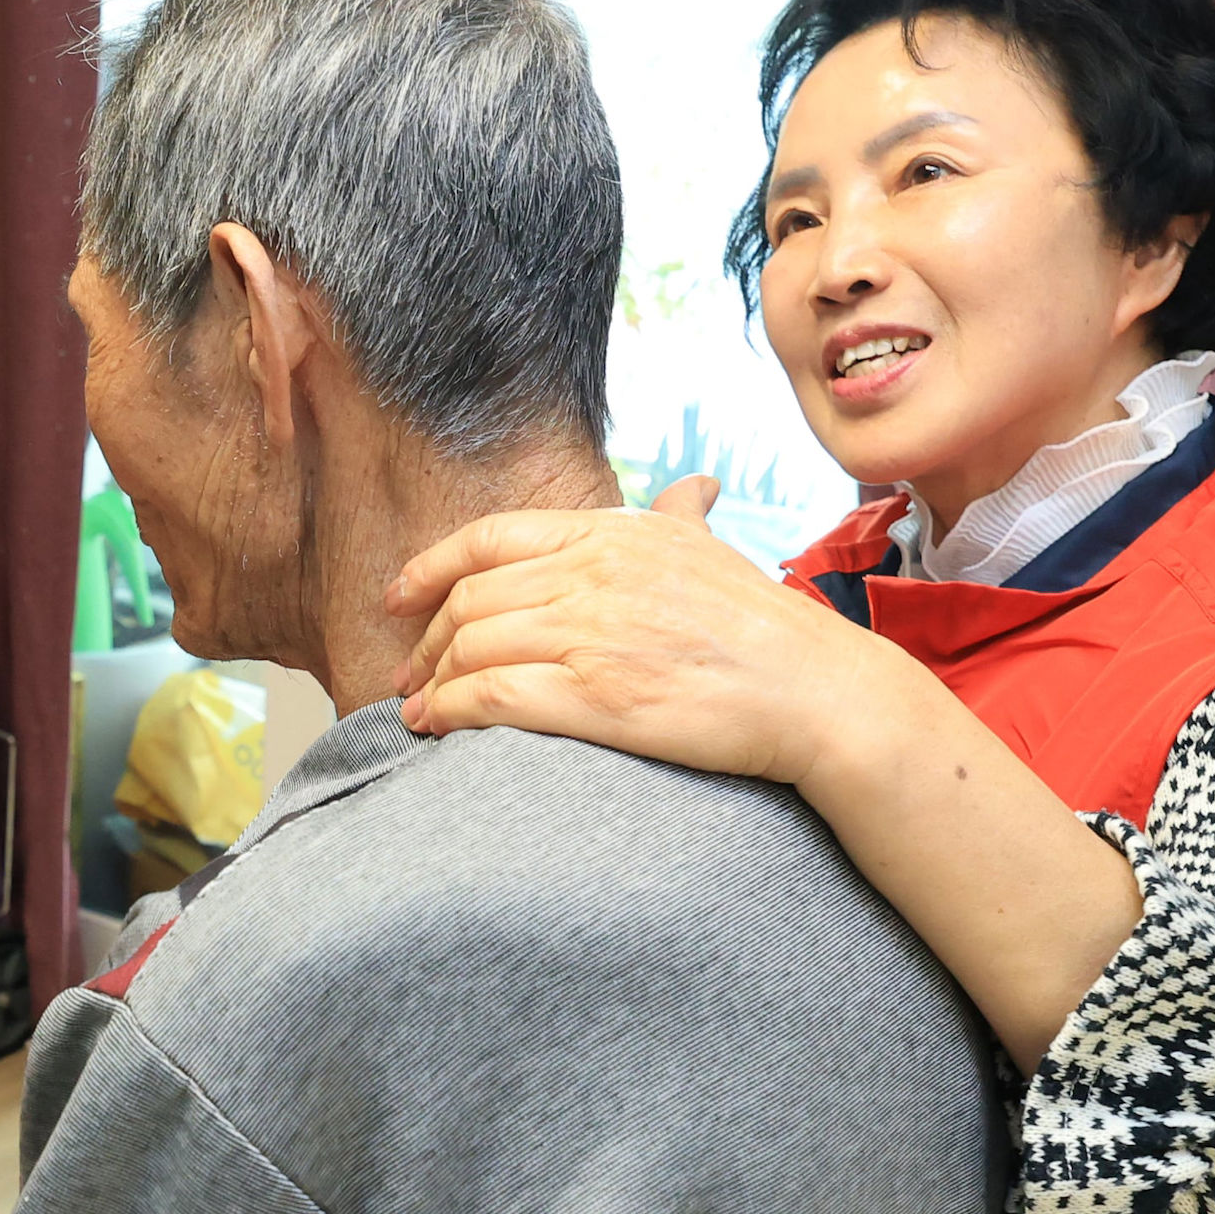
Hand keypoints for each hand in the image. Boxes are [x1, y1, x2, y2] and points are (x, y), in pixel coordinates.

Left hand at [387, 478, 913, 794]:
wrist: (814, 692)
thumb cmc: (765, 628)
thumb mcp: (714, 551)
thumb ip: (681, 517)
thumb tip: (692, 486)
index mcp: (612, 535)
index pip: (491, 537)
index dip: (430, 566)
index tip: (400, 595)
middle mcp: (593, 576)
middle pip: (471, 598)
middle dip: (426, 637)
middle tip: (408, 669)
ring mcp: (592, 635)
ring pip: (472, 647)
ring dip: (431, 680)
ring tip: (418, 706)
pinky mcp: (595, 698)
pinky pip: (492, 696)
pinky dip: (450, 710)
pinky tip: (437, 727)